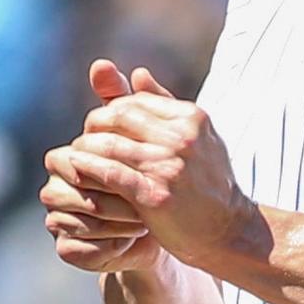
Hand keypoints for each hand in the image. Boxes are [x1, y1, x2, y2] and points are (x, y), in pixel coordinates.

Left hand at [48, 66, 262, 271]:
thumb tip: (136, 73)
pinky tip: (74, 167)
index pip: (135, 101)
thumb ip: (165, 104)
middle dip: (94, 126)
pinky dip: (87, 167)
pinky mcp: (154, 194)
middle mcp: (181, 137)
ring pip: (110, 144)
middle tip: (84, 139)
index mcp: (191, 117)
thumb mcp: (196, 137)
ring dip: (85, 148)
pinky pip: (110, 173)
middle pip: (119, 116)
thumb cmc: (208, 185)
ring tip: (74, 155)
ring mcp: (168, 165)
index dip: (111, 110)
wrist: (228, 231)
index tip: (101, 127)